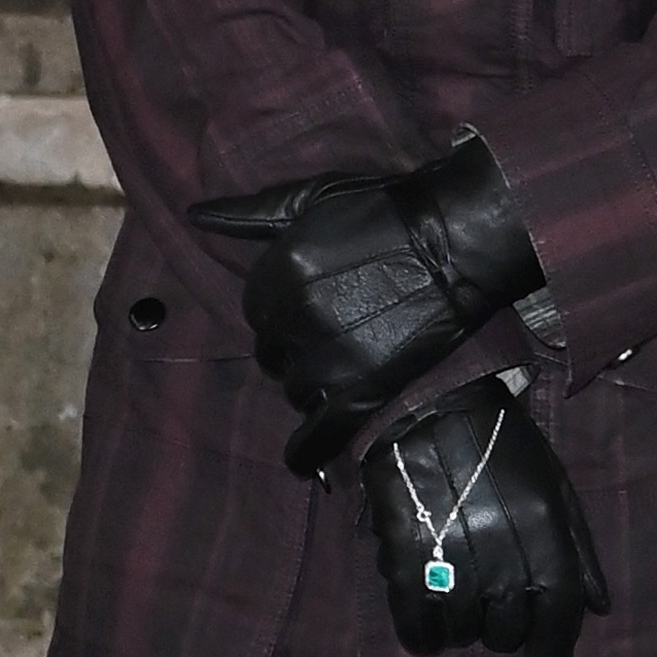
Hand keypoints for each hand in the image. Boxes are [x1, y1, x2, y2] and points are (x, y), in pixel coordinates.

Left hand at [191, 137, 538, 472]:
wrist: (460, 238)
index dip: (279, 313)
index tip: (307, 310)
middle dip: (294, 349)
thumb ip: (252, 213)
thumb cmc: (390, 210)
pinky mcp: (362, 391)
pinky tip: (302, 460)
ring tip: (347, 368)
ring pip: (296, 389)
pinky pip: (319, 434)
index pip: (256, 310)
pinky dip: (307, 452)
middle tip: (332, 338)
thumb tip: (196, 216)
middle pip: (273, 353)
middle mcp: (296, 317)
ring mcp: (328, 358)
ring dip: (314, 384)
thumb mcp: (316, 197)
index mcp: (280, 272)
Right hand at [360, 376, 608, 656]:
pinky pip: (418, 625)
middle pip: (509, 631)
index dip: (555, 652)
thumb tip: (599, 607)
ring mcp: (453, 559)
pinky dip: (424, 637)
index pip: (560, 612)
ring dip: (464, 630)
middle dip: (505, 631)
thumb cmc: (503, 447)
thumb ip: (579, 549)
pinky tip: (428, 630)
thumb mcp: (556, 488)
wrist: (430, 407)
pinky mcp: (406, 561)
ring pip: (465, 632)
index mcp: (546, 532)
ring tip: (458, 600)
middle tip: (493, 610)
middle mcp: (503, 553)